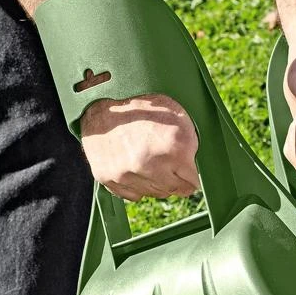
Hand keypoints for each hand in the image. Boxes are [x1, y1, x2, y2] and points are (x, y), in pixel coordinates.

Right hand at [79, 94, 198, 200]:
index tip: (187, 172)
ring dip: (157, 183)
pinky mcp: (108, 177)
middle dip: (175, 180)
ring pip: (153, 193)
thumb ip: (190, 147)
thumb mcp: (179, 118)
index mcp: (174, 149)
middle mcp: (150, 166)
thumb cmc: (145, 106)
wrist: (102, 100)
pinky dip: (137, 185)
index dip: (191, 176)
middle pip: (173, 190)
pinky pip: (133, 194)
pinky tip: (135, 168)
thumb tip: (193, 176)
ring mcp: (127, 174)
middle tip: (170, 166)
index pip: (191, 182)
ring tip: (151, 163)